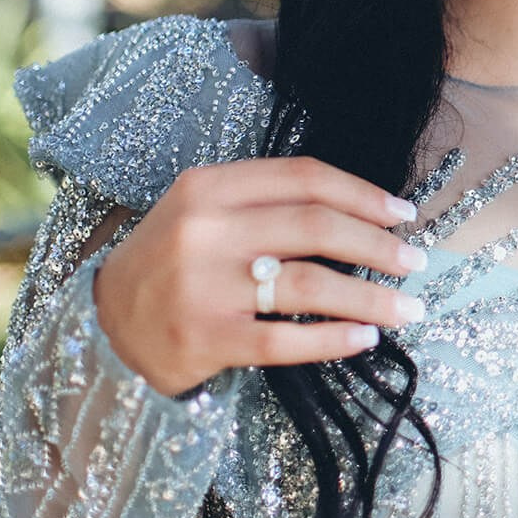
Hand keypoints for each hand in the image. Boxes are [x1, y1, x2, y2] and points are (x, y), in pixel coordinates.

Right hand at [93, 157, 427, 396]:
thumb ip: (266, 203)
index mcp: (208, 188)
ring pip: (310, 283)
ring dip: (371, 297)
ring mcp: (204, 286)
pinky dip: (335, 338)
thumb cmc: (171, 265)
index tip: (404, 214)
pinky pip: (287, 338)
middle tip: (416, 261)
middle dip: (378, 245)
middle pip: (316, 226)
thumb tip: (362, 212)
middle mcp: (205, 231)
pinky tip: (365, 338)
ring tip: (407, 307)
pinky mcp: (205, 338)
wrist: (101, 327)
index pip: (304, 178)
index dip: (363, 194)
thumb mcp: (204, 213)